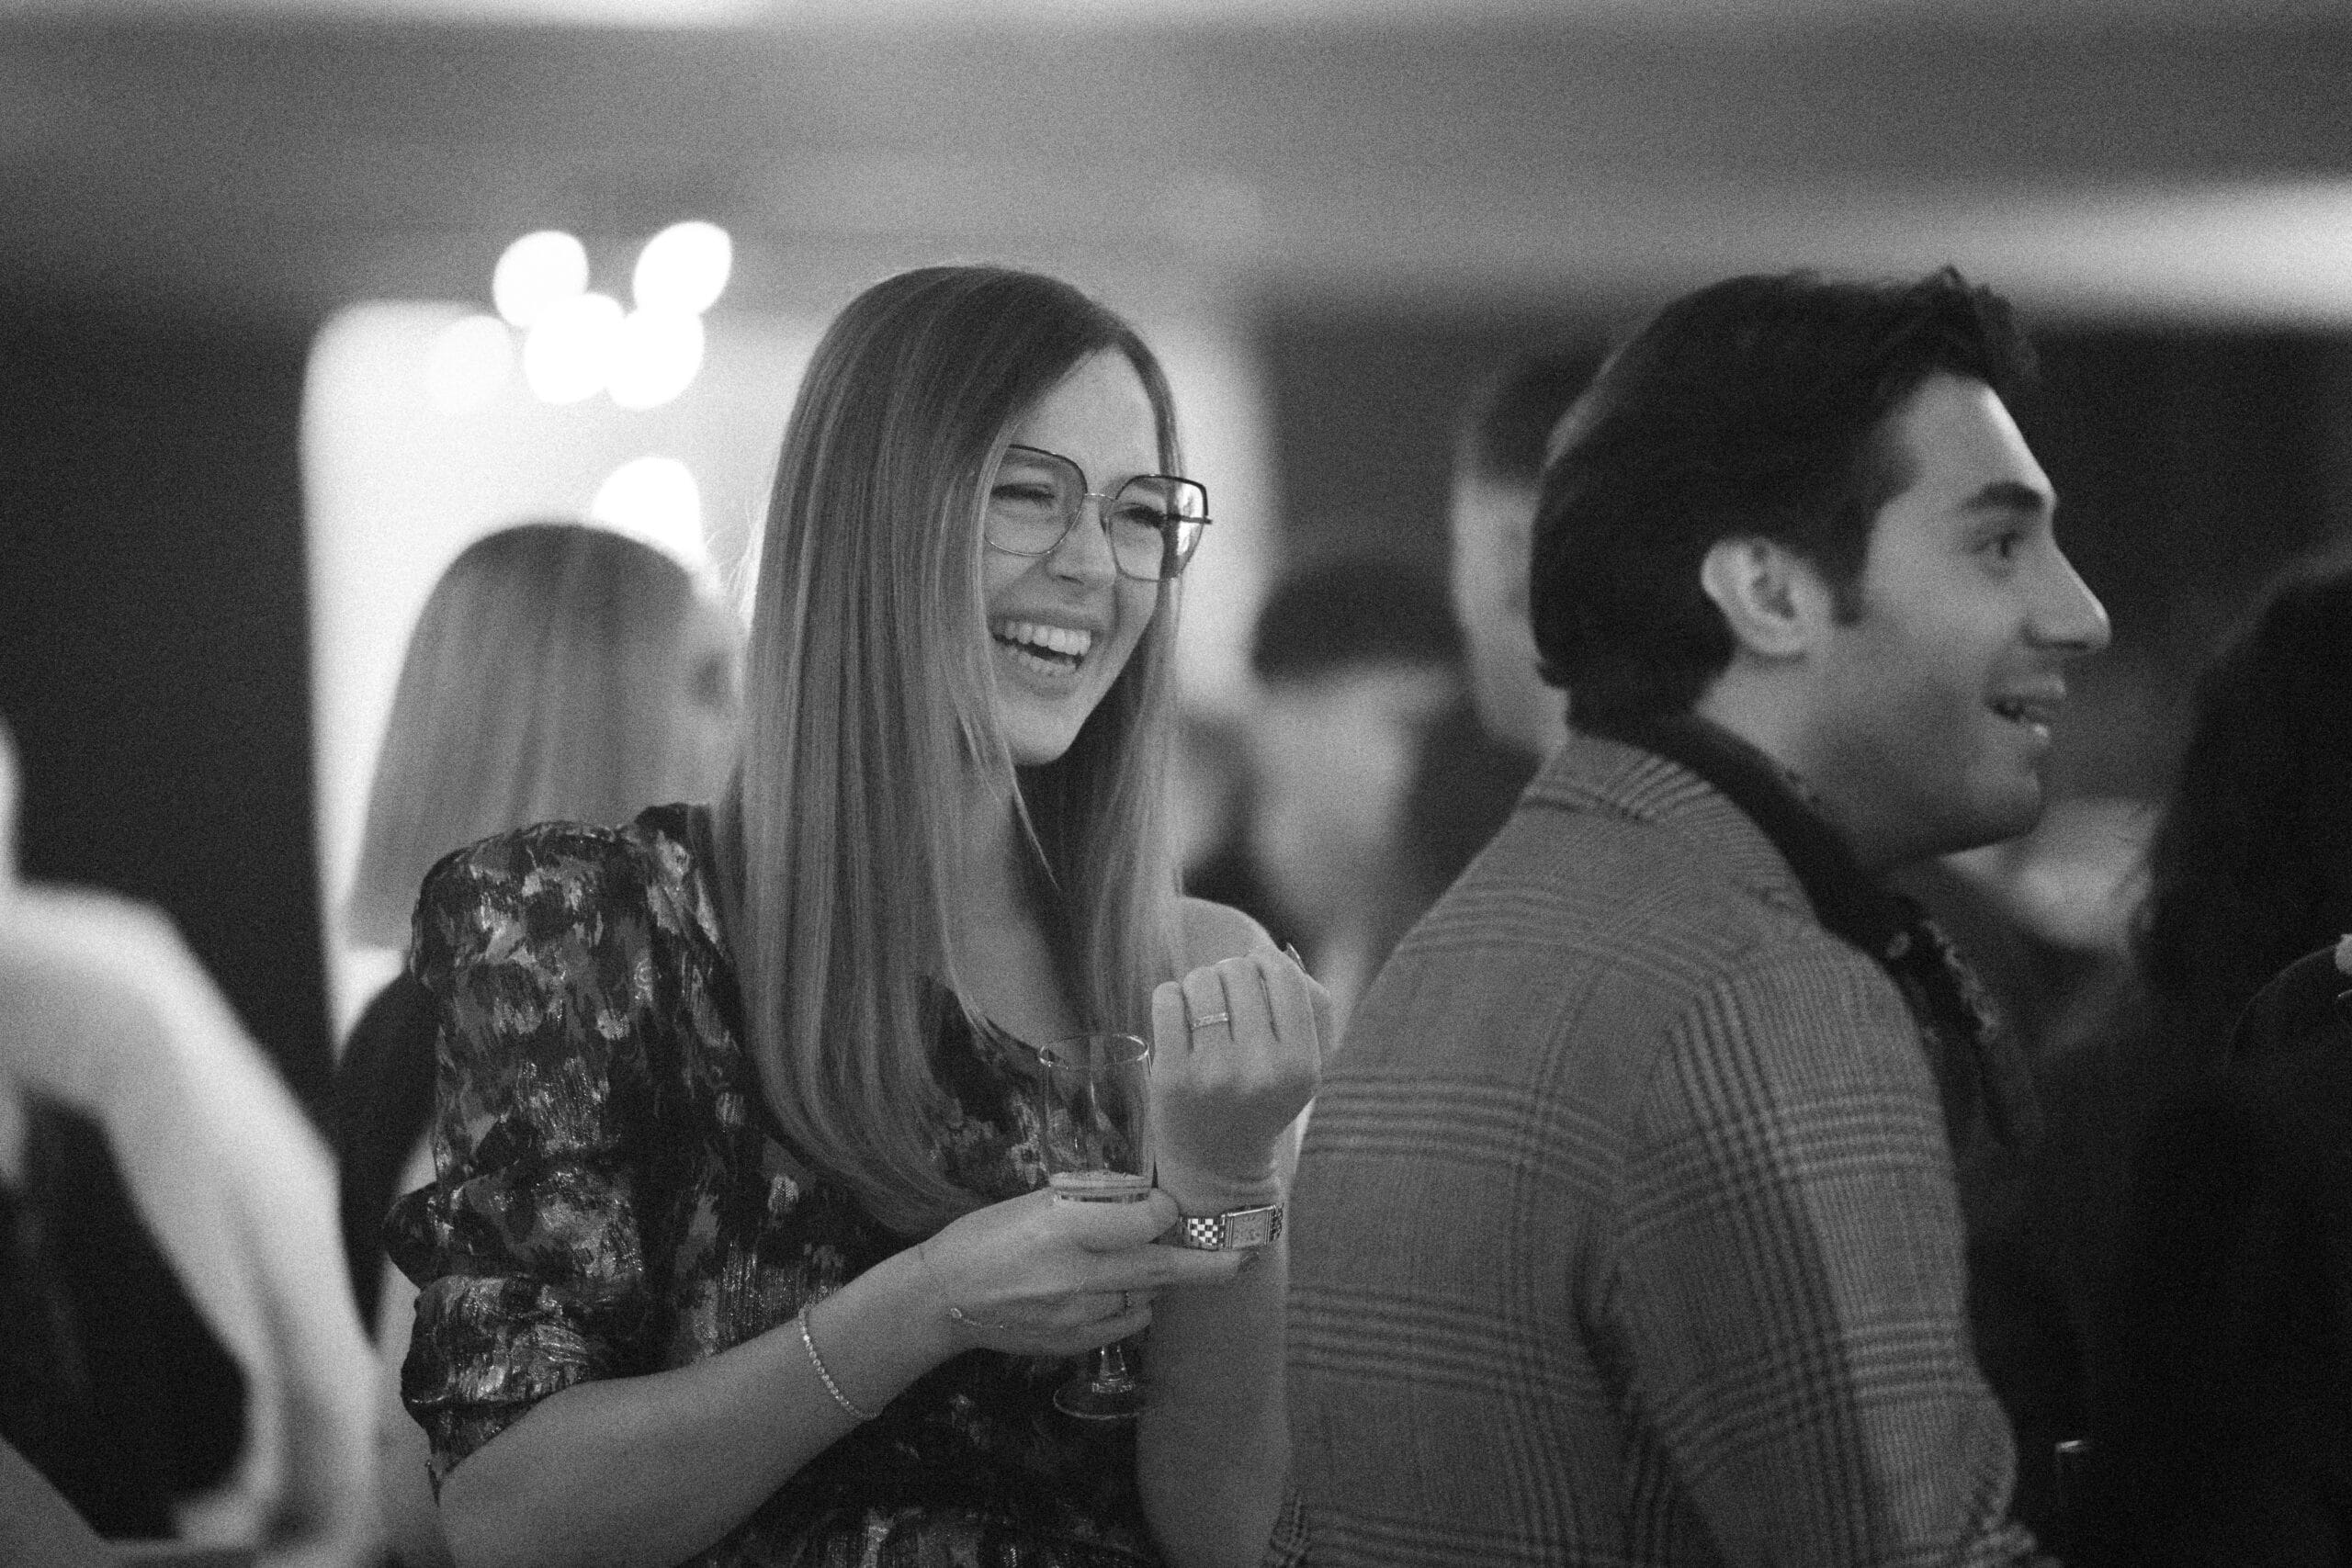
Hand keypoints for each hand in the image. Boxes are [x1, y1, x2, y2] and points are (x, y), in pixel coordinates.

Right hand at [914, 1187, 1244, 1357]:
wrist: (946, 1297)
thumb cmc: (989, 1236)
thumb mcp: (1037, 1200)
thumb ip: (1093, 1202)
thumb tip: (1147, 1201)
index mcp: (1065, 1225)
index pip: (1148, 1220)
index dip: (1165, 1210)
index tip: (1166, 1205)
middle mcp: (1078, 1273)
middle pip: (1164, 1267)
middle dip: (1211, 1262)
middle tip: (1247, 1255)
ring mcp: (1079, 1315)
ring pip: (1147, 1296)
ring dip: (1158, 1279)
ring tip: (1150, 1264)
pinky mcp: (1076, 1343)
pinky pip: (1126, 1322)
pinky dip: (1132, 1304)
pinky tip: (1116, 1290)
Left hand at [1150, 949, 1325, 1197]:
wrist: (1217, 1167)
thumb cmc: (1263, 1099)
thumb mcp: (1304, 1063)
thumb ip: (1308, 1002)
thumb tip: (1272, 950)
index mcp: (1301, 1066)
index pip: (1284, 976)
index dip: (1266, 963)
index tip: (1257, 977)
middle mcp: (1260, 1070)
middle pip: (1239, 971)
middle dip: (1230, 975)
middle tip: (1228, 1003)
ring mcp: (1212, 1073)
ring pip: (1201, 979)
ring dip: (1199, 986)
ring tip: (1205, 1013)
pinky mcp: (1170, 1075)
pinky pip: (1167, 996)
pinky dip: (1172, 998)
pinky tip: (1181, 1022)